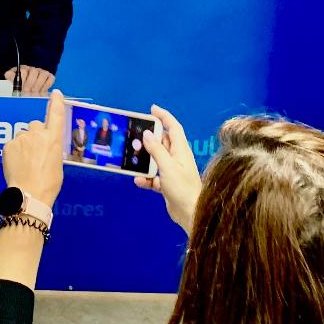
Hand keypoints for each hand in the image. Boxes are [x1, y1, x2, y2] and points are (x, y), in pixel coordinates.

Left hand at [2, 89, 65, 205]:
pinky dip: (13, 152)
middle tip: (35, 152)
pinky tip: (17, 165)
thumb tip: (45, 148)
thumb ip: (51, 149)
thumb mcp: (57, 164)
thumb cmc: (48, 183)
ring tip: (25, 162)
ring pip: (22, 136)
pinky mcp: (9, 145)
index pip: (56, 115)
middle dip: (35, 134)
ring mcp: (22, 139)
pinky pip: (12, 144)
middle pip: (35, 125)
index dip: (56, 102)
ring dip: (23, 144)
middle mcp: (38, 135)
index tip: (56, 93)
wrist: (30, 194)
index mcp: (54, 139)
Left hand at [5, 65, 54, 94]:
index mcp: (23, 69)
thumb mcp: (13, 78)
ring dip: (38, 85)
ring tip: (34, 93)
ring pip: (42, 75)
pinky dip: (46, 85)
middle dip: (30, 83)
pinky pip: (50, 79)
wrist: (32, 84)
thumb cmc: (21, 83)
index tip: (21, 88)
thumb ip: (10, 76)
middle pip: (33, 72)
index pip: (23, 71)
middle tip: (27, 91)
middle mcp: (33, 69)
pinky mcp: (49, 76)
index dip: (22, 79)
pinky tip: (42, 91)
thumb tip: (8, 75)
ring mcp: (42, 72)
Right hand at [134, 105, 201, 234]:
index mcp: (181, 150)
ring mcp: (171, 171)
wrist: (191, 213)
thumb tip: (147, 134)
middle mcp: (177, 158)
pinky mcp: (167, 184)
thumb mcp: (167, 167)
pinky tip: (139, 181)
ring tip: (132, 159)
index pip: (173, 127)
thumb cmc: (183, 188)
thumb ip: (156, 150)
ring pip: (155, 160)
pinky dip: (145, 178)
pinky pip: (153, 176)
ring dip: (144, 161)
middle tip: (134, 136)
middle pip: (161, 142)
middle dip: (149, 139)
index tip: (152, 109)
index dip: (164, 116)